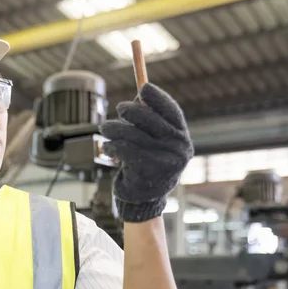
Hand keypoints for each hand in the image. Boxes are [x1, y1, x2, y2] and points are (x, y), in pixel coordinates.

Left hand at [99, 83, 193, 222]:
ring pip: (129, 133)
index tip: (143, 88)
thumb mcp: (156, 144)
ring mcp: (163, 161)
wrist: (143, 201)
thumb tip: (139, 96)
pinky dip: (110, 146)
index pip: (171, 111)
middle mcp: (177, 149)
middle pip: (148, 118)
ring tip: (105, 129)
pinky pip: (121, 148)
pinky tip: (107, 148)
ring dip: (112, 128)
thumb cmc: (147, 165)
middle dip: (128, 110)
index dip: (157, 97)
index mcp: (182, 139)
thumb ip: (151, 122)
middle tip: (118, 108)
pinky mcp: (145, 171)